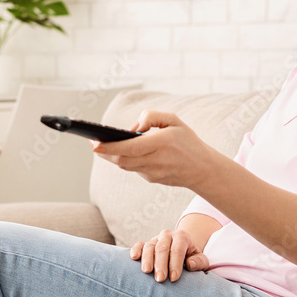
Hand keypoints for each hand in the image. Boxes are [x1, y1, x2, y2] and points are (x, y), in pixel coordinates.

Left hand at [92, 110, 219, 188]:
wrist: (203, 169)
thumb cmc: (187, 141)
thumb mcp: (174, 121)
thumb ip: (152, 117)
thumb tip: (133, 126)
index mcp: (163, 143)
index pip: (130, 147)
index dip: (109, 147)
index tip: (94, 143)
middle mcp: (157, 160)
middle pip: (122, 160)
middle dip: (105, 152)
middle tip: (93, 143)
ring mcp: (154, 173)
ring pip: (125, 165)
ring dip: (113, 156)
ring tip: (103, 145)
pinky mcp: (152, 180)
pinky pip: (134, 168)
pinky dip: (128, 159)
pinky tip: (123, 152)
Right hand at [130, 228, 209, 282]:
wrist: (183, 250)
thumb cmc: (192, 258)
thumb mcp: (201, 259)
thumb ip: (199, 262)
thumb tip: (190, 264)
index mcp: (182, 237)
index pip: (177, 249)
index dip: (175, 264)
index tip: (173, 278)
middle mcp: (167, 235)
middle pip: (162, 248)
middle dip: (161, 264)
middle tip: (160, 279)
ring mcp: (156, 239)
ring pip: (149, 246)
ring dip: (147, 259)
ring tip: (147, 272)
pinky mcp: (146, 244)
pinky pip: (139, 245)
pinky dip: (136, 250)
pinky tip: (134, 257)